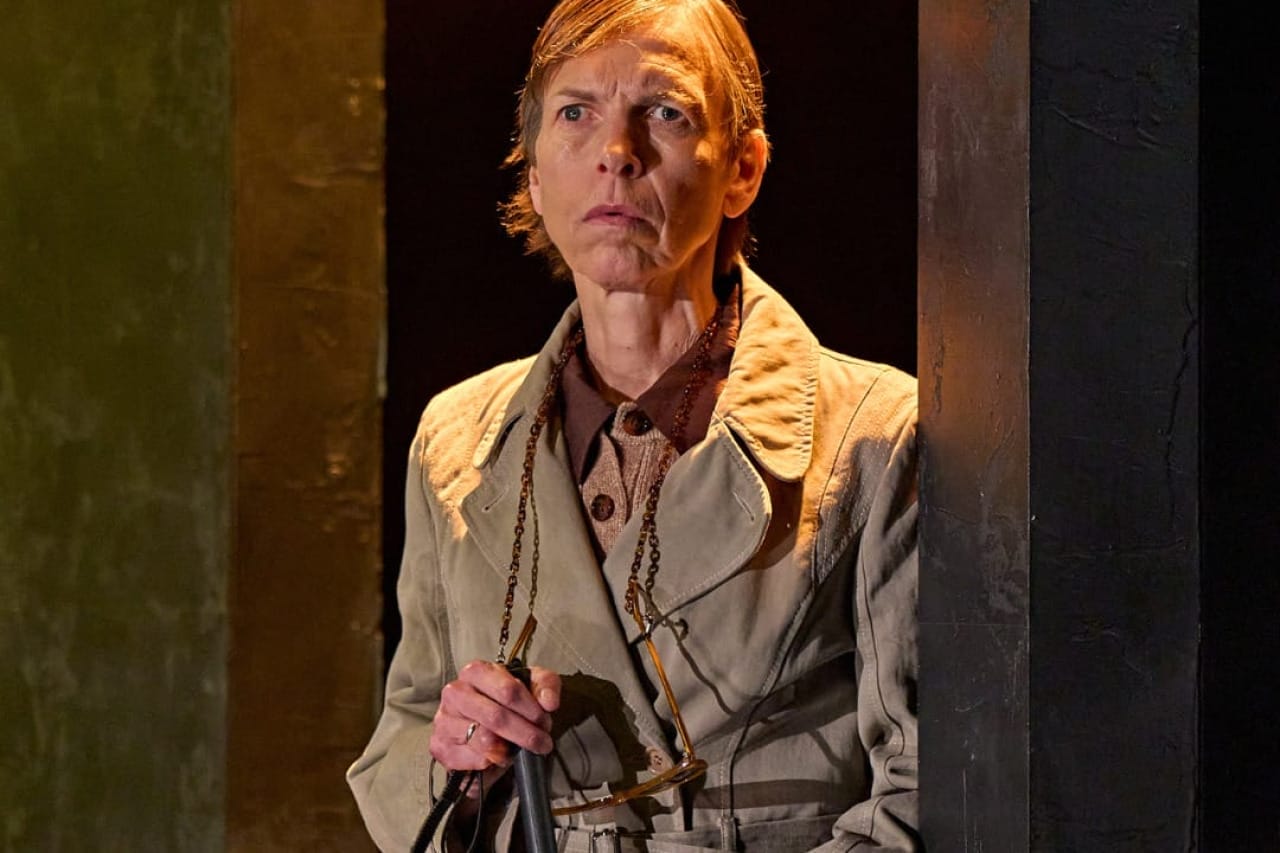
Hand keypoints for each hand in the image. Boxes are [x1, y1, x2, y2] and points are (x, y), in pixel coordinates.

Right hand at [429, 660, 560, 814]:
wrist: (483, 730)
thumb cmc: (506, 704)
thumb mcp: (532, 687)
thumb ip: (545, 686)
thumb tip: (549, 702)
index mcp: (476, 671)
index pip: (508, 690)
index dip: (531, 709)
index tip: (545, 721)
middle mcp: (455, 692)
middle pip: (496, 716)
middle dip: (525, 733)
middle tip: (542, 742)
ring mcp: (444, 720)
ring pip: (483, 738)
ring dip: (509, 749)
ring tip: (519, 750)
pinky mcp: (440, 746)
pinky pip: (471, 758)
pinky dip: (490, 761)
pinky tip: (499, 758)